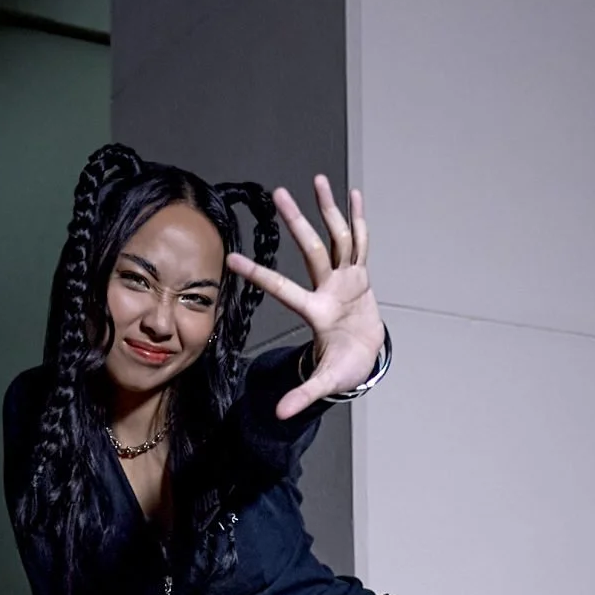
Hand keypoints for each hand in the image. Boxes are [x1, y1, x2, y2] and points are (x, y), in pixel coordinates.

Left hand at [226, 174, 382, 417]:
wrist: (365, 357)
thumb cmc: (345, 367)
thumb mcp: (327, 382)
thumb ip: (304, 395)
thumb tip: (279, 414)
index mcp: (315, 311)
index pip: (282, 288)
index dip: (258, 274)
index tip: (230, 259)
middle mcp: (326, 289)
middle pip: (310, 249)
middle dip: (296, 222)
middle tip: (277, 193)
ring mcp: (344, 279)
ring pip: (335, 238)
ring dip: (328, 210)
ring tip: (320, 180)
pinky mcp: (360, 276)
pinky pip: (361, 243)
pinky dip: (359, 220)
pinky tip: (354, 195)